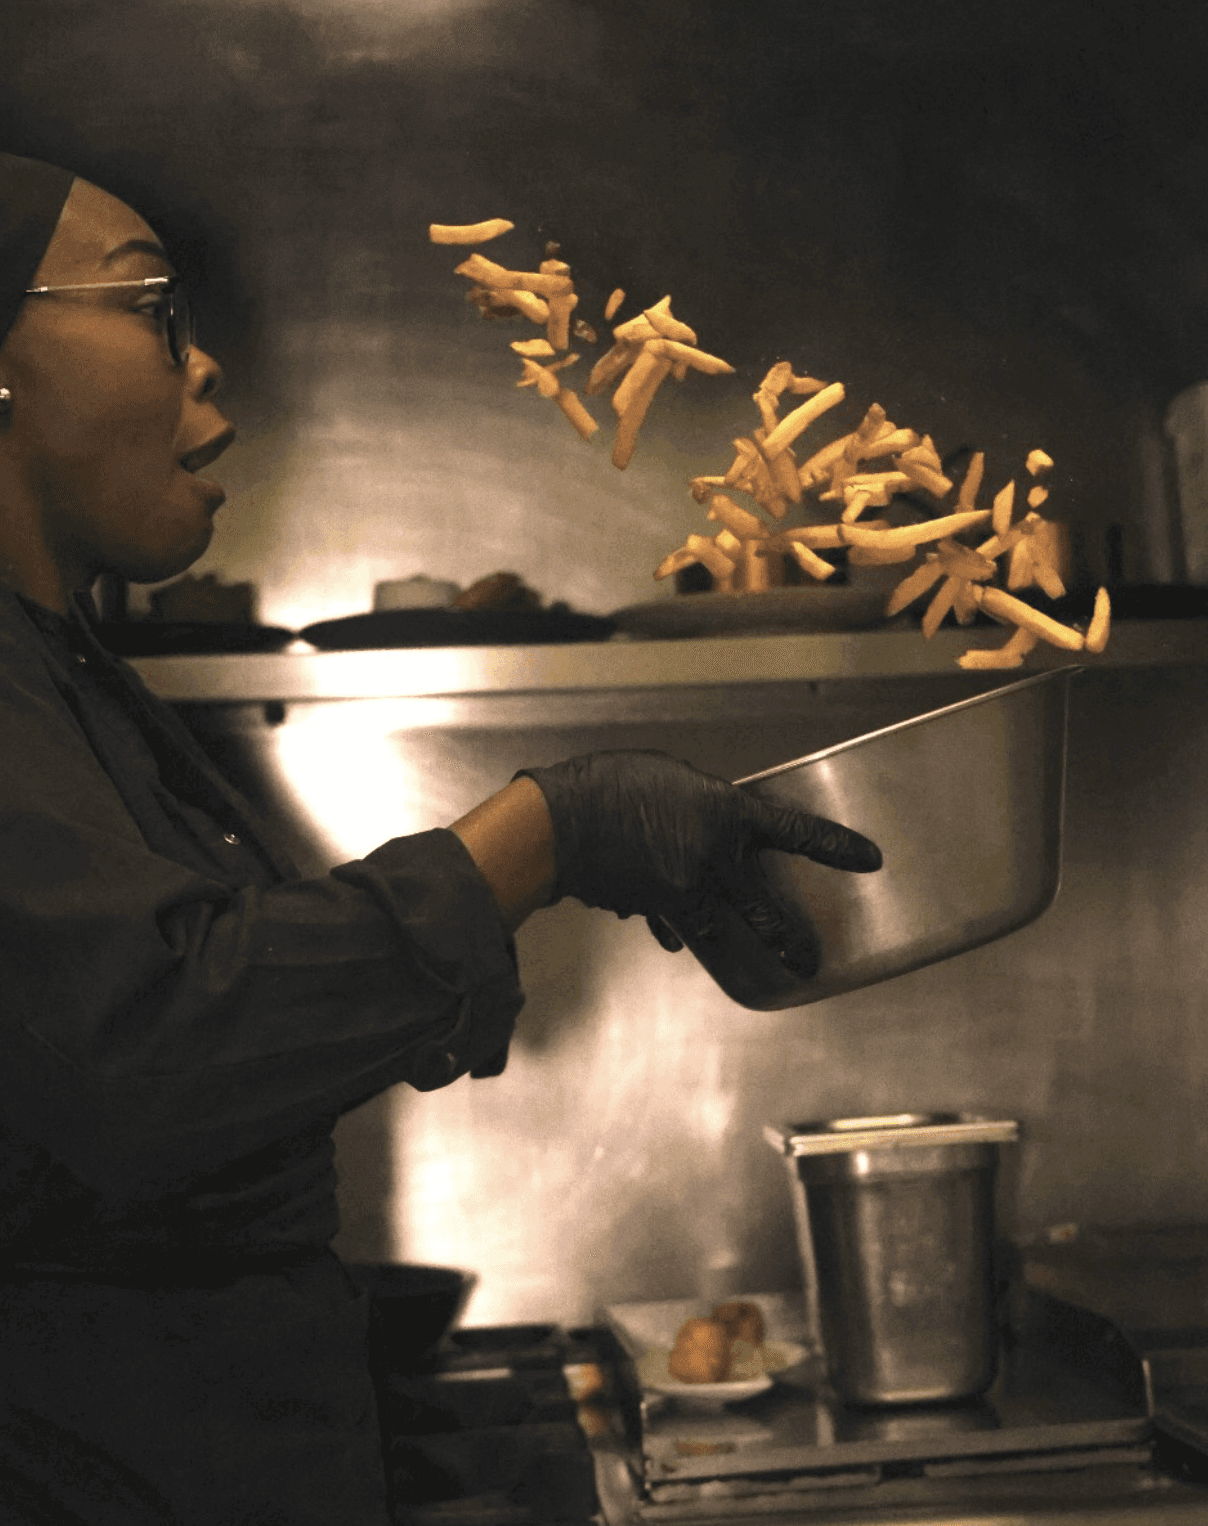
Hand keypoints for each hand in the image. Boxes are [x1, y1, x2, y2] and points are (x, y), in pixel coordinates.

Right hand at [516, 750, 880, 977]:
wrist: (560, 823)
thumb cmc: (613, 784)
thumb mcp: (674, 780)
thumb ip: (704, 807)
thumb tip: (711, 832)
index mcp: (726, 814)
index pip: (794, 832)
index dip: (835, 846)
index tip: (869, 861)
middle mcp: (712, 858)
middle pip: (763, 908)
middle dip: (789, 938)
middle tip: (810, 962)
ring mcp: (682, 888)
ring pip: (721, 926)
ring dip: (742, 945)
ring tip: (760, 960)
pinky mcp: (651, 906)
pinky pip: (673, 921)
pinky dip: (676, 925)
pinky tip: (675, 935)